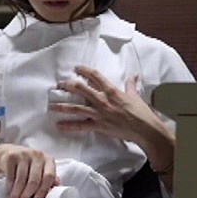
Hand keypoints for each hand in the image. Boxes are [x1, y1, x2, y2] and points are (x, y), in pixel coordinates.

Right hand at [0, 144, 59, 197]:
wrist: (10, 152)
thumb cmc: (28, 165)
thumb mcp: (40, 169)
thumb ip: (47, 180)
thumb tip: (52, 191)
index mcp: (48, 160)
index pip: (49, 176)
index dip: (43, 191)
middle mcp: (37, 155)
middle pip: (34, 179)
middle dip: (28, 194)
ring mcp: (24, 155)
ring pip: (21, 180)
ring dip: (16, 194)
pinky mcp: (11, 157)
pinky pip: (11, 176)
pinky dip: (9, 187)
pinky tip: (9, 193)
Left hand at [49, 66, 173, 162]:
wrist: (144, 129)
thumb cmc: (141, 112)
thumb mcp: (135, 95)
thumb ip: (131, 84)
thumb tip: (133, 75)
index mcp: (111, 91)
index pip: (95, 76)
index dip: (84, 70)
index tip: (76, 68)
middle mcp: (103, 100)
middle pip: (81, 89)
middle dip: (68, 86)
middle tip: (59, 85)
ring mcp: (99, 113)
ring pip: (77, 108)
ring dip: (63, 106)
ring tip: (52, 106)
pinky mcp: (99, 126)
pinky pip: (81, 126)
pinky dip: (70, 126)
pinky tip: (59, 126)